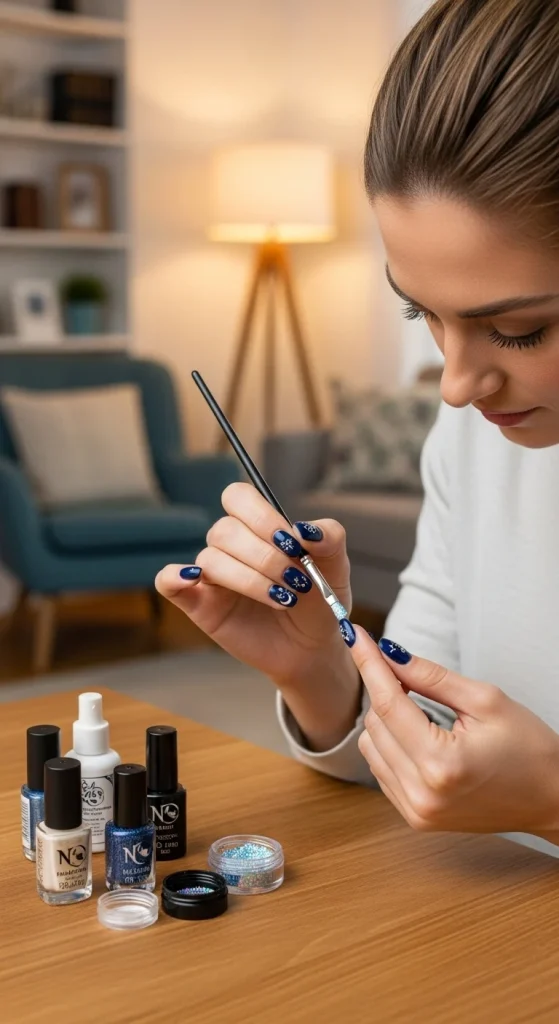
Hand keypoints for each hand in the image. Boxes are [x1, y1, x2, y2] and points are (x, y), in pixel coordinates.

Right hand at [155, 483, 360, 748]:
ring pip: (210, 559)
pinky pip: (166, 581)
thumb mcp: (335, 566)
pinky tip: (196, 581)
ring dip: (249, 579)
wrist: (313, 647)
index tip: (292, 545)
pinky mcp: (198, 604)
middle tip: (296, 581)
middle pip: (225, 530)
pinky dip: (175, 576)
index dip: (262, 517)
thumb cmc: (319, 600)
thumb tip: (305, 529)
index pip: (238, 497)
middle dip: (265, 557)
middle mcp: (230, 545)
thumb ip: (329, 537)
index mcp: (258, 527)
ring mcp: (211, 574)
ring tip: (283, 600)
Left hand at [348, 628, 558, 837]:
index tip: (357, 636)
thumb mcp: (485, 700)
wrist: (552, 798)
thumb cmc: (530, 749)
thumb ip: (430, 676)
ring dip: (384, 719)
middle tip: (403, 673)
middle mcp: (421, 792)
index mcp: (441, 763)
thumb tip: (390, 654)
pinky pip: (381, 770)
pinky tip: (415, 734)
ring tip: (417, 707)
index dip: (369, 664)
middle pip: (374, 725)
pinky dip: (389, 745)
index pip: (388, 703)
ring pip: (371, 747)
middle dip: (383, 691)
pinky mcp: (415, 818)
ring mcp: (416, 810)